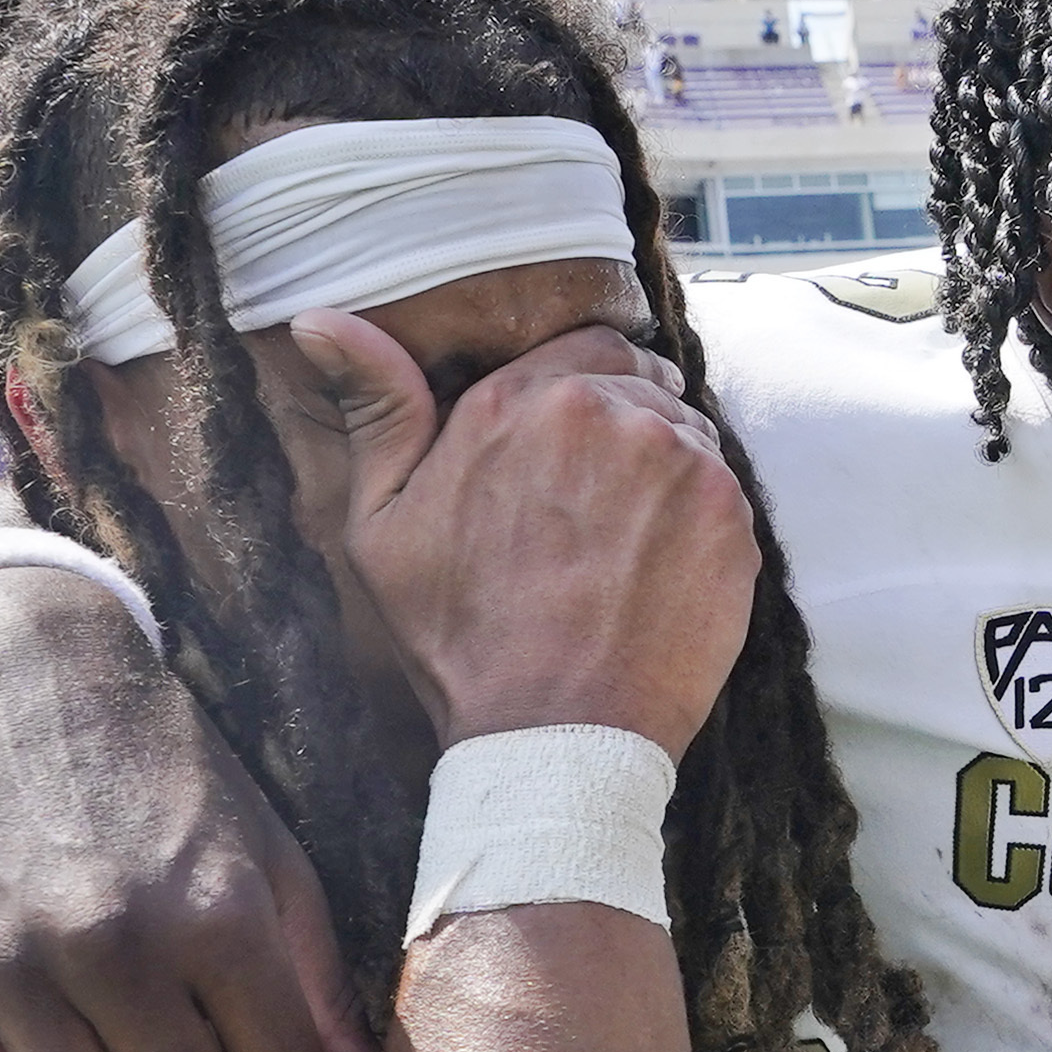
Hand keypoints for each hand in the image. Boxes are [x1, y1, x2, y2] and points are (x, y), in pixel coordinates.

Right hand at [290, 314, 757, 756]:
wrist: (555, 734)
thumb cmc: (460, 639)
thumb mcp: (383, 523)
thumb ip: (375, 408)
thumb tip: (319, 318)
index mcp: (521, 401)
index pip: (583, 345)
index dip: (582, 386)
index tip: (574, 436)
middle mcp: (610, 414)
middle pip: (642, 381)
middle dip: (625, 419)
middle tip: (600, 495)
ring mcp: (682, 464)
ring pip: (687, 430)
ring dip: (664, 465)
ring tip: (626, 536)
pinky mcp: (732, 518)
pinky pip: (724, 486)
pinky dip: (698, 514)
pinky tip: (659, 565)